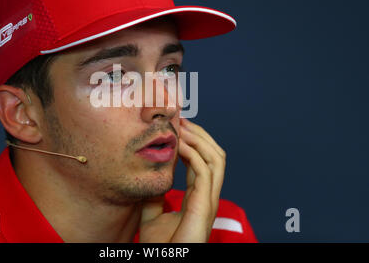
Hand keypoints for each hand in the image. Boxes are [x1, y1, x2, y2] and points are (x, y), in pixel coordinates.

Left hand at [139, 118, 226, 241]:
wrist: (165, 262)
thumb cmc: (160, 246)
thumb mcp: (152, 214)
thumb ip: (154, 196)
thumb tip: (151, 177)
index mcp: (199, 198)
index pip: (204, 162)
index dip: (193, 143)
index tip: (178, 127)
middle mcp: (208, 197)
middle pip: (216, 156)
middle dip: (201, 135)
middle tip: (181, 120)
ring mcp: (209, 201)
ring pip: (217, 160)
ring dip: (200, 139)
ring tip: (182, 127)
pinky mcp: (204, 207)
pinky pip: (204, 172)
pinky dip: (194, 154)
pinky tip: (180, 145)